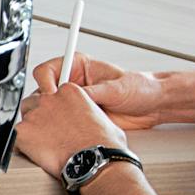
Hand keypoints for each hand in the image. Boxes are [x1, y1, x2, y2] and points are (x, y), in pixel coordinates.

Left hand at [15, 83, 134, 178]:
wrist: (95, 161)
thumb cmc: (103, 144)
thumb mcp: (101, 117)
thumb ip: (85, 111)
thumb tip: (84, 118)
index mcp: (69, 91)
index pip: (51, 92)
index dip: (53, 106)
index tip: (56, 116)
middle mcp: (49, 99)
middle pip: (33, 102)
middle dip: (38, 115)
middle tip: (47, 131)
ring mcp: (34, 114)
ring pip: (24, 118)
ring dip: (31, 129)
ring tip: (45, 144)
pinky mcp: (22, 131)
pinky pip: (16, 137)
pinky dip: (23, 145)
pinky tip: (37, 153)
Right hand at [31, 56, 162, 129]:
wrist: (152, 107)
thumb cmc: (140, 89)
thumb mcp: (116, 88)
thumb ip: (92, 92)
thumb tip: (73, 96)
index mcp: (78, 66)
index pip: (47, 70)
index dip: (45, 82)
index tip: (52, 93)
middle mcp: (72, 82)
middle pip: (43, 90)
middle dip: (46, 101)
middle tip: (57, 109)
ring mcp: (72, 100)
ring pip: (48, 107)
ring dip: (54, 114)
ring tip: (68, 119)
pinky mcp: (76, 115)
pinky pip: (60, 121)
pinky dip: (62, 125)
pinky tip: (72, 128)